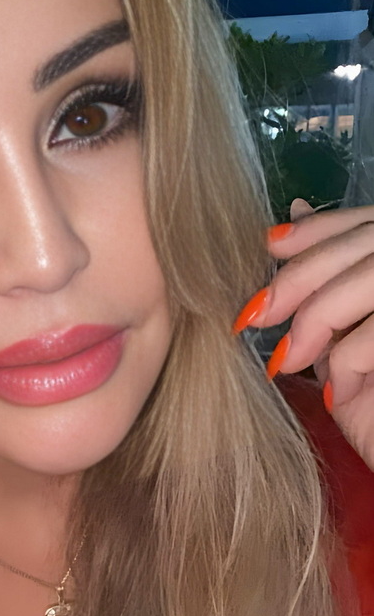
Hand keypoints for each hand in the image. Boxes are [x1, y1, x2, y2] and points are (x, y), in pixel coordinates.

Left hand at [233, 198, 373, 471]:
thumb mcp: (344, 340)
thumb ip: (325, 287)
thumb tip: (286, 224)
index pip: (366, 222)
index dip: (318, 229)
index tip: (270, 247)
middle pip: (366, 242)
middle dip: (301, 275)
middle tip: (254, 315)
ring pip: (371, 278)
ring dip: (317, 318)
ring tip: (286, 363)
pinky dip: (348, 361)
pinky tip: (339, 393)